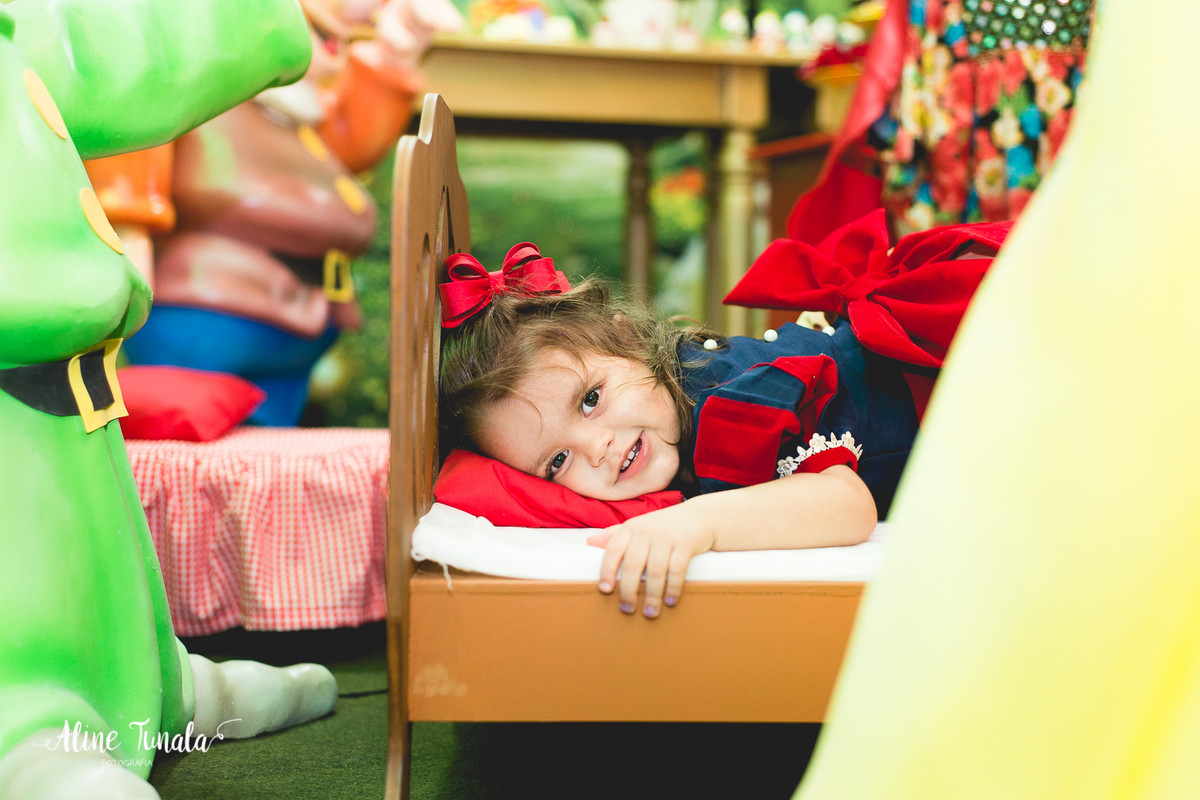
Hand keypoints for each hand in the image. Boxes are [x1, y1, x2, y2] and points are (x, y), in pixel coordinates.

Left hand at [586, 500, 714, 618]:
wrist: (699, 516)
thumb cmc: (662, 526)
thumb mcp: (638, 526)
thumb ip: (614, 534)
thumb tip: (589, 543)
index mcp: (630, 528)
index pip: (613, 549)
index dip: (607, 569)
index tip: (604, 590)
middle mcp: (646, 531)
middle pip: (633, 564)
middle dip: (628, 589)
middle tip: (627, 609)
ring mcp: (666, 537)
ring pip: (655, 570)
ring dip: (652, 595)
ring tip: (650, 612)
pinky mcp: (685, 543)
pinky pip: (677, 569)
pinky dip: (673, 587)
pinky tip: (670, 600)